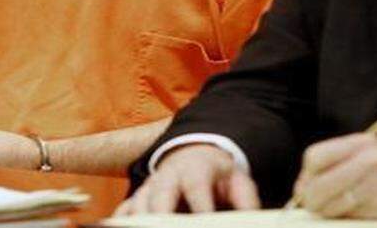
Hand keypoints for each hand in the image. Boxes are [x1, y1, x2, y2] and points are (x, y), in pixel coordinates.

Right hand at [115, 144, 259, 214]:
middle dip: (161, 216)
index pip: (196, 186)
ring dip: (142, 221)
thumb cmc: (218, 175)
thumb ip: (246, 201)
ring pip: (138, 204)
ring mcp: (149, 187)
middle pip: (159, 195)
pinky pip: (123, 211)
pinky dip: (122, 222)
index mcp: (196, 168)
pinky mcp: (137, 199)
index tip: (205, 221)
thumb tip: (255, 220)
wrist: (194, 155)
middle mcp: (168, 175)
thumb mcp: (238, 182)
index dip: (200, 206)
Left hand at [292, 134, 376, 218]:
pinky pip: (350, 215)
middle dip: (311, 200)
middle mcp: (367, 158)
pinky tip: (359, 214)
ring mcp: (376, 181)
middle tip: (317, 207)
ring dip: (328, 213)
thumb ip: (341, 163)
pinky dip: (348, 218)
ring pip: (330, 205)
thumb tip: (304, 189)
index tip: (309, 189)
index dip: (306, 177)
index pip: (314, 157)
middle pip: (316, 184)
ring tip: (342, 210)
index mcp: (361, 142)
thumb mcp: (373, 153)